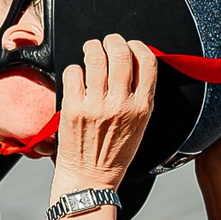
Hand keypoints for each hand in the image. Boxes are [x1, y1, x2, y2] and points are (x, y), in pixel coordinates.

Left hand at [51, 35, 157, 199]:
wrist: (90, 179)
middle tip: (107, 43)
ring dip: (92, 48)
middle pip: (121, 53)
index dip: (138, 46)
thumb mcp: (140, 125)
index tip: (130, 46)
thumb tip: (134, 65)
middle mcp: (121, 104)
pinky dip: (74, 69)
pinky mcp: (73, 107)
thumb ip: (139, 96)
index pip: (147, 61)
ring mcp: (96, 105)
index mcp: (142, 107)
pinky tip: (77, 77)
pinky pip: (73, 72)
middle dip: (113, 41)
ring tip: (90, 51)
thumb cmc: (114, 154)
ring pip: (95, 57)